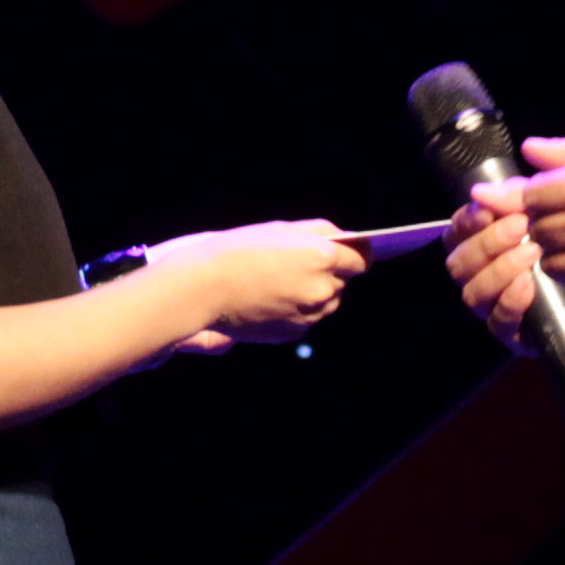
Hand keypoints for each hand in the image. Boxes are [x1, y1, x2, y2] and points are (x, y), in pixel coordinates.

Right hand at [149, 219, 363, 352]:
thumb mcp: (281, 230)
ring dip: (313, 294)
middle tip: (297, 265)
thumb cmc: (239, 250)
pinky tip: (269, 299)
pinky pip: (305, 319)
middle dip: (328, 274)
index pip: (361, 259)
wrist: (203, 287)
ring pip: (325, 303)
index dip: (356, 255)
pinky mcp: (293, 334)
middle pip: (342, 282)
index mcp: (324, 259)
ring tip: (279, 282)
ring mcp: (309, 316)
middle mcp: (323, 290)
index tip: (351, 254)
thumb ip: (320, 233)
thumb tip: (346, 239)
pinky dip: (295, 310)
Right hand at [444, 183, 543, 346]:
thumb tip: (495, 178)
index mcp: (497, 237)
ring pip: (473, 293)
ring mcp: (506, 303)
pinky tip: (529, 285)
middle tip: (521, 227)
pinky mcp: (525, 332)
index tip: (488, 209)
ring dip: (497, 270)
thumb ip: (541, 180)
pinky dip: (508, 303)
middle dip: (485, 243)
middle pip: (459, 262)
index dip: (467, 220)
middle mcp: (494, 271)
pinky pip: (499, 324)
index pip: (461, 230)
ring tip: (533, 253)